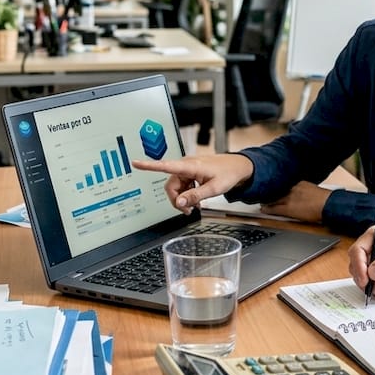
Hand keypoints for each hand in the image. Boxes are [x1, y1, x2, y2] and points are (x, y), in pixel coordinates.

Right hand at [130, 154, 253, 212]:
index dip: (149, 166)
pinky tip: (196, 199)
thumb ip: (196, 196)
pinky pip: (183, 186)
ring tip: (195, 206)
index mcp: (190, 166)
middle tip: (188, 210)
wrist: (239, 167)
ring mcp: (188, 169)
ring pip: (176, 187)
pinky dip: (187, 194)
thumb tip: (180, 202)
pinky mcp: (191, 173)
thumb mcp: (214, 188)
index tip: (135, 163)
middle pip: (171, 185)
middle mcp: (186, 165)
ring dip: (182, 198)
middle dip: (176, 199)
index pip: (166, 166)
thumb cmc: (229, 174)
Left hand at [259, 182, 330, 222]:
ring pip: (272, 199)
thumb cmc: (324, 199)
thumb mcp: (312, 188)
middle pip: (275, 190)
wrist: (327, 205)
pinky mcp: (288, 209)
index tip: (270, 188)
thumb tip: (300, 192)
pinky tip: (263, 209)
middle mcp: (291, 189)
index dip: (274, 187)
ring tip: (261, 202)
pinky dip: (267, 209)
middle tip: (262, 195)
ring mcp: (288, 198)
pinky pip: (274, 209)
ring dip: (266, 200)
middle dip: (268, 193)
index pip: (281, 183)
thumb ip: (303, 189)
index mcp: (298, 183)